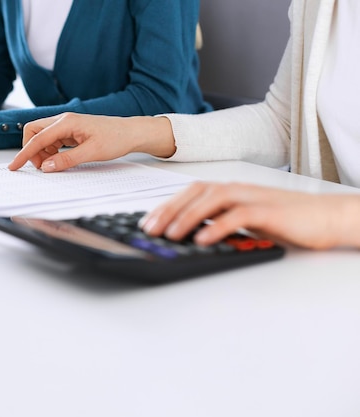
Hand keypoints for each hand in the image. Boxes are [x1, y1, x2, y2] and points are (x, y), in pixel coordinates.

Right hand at [8, 113, 175, 171]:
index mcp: (67, 122)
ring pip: (42, 136)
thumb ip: (66, 160)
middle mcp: (64, 120)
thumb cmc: (116, 138)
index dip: (24, 154)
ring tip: (53, 164)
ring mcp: (66, 124)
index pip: (37, 138)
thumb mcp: (92, 152)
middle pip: (34, 131)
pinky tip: (58, 159)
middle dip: (30, 149)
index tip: (14, 166)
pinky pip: (52, 139)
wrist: (131, 132)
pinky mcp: (70, 130)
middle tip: (39, 167)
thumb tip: (46, 167)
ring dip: (41, 152)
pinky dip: (50, 150)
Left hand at [138, 182, 359, 249]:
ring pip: (213, 200)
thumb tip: (190, 236)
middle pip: (195, 194)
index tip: (147, 223)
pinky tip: (203, 239)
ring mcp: (252, 198)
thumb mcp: (244, 222)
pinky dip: (218, 226)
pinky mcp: (268, 211)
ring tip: (171, 235)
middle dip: (169, 211)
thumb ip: (220, 223)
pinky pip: (238, 216)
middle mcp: (236, 190)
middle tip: (150, 230)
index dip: (166, 206)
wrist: (325, 217)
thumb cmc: (285, 220)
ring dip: (188, 216)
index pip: (190, 193)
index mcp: (228, 191)